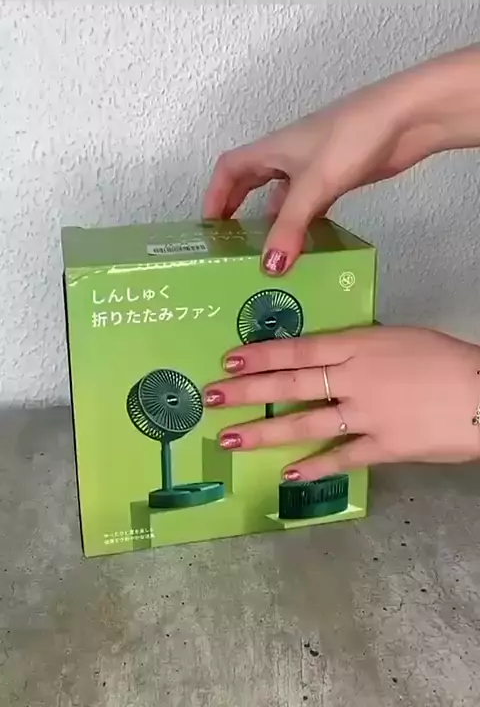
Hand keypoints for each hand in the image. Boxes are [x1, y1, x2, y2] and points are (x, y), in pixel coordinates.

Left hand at [202, 326, 479, 479]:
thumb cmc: (444, 358)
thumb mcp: (397, 338)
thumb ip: (359, 348)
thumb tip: (327, 357)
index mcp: (359, 345)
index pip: (299, 350)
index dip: (262, 356)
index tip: (229, 360)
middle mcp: (354, 378)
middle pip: (291, 384)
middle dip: (246, 392)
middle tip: (210, 397)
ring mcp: (366, 414)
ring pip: (306, 422)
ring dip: (265, 433)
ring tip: (231, 439)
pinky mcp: (383, 446)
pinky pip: (342, 457)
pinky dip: (315, 466)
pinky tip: (289, 474)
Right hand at [203, 47, 479, 274]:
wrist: (407, 118)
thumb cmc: (353, 136)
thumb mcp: (315, 184)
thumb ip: (290, 227)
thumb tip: (269, 267)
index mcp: (272, 149)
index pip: (229, 168)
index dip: (215, 195)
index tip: (209, 226)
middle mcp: (289, 156)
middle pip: (252, 181)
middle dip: (239, 209)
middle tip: (233, 243)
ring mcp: (315, 166)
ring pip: (284, 196)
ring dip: (275, 221)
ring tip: (269, 253)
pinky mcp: (339, 176)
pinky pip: (311, 203)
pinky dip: (305, 222)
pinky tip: (308, 244)